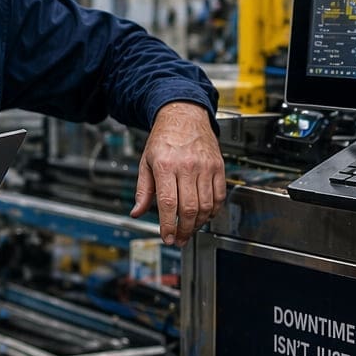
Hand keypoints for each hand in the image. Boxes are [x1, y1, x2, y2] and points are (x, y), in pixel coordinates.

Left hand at [132, 101, 227, 246]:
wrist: (185, 115)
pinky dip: (213, 210)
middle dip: (183, 229)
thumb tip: (136, 212)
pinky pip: (219, 195)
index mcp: (165, 165)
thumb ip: (142, 189)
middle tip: (178, 239)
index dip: (168, 225)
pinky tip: (204, 216)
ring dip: (198, 223)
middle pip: (189, 208)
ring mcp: (205, 167)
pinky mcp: (218, 166)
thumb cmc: (164, 138)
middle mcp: (187, 166)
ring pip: (205, 205)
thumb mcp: (146, 161)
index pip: (168, 203)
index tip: (167, 238)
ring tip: (189, 230)